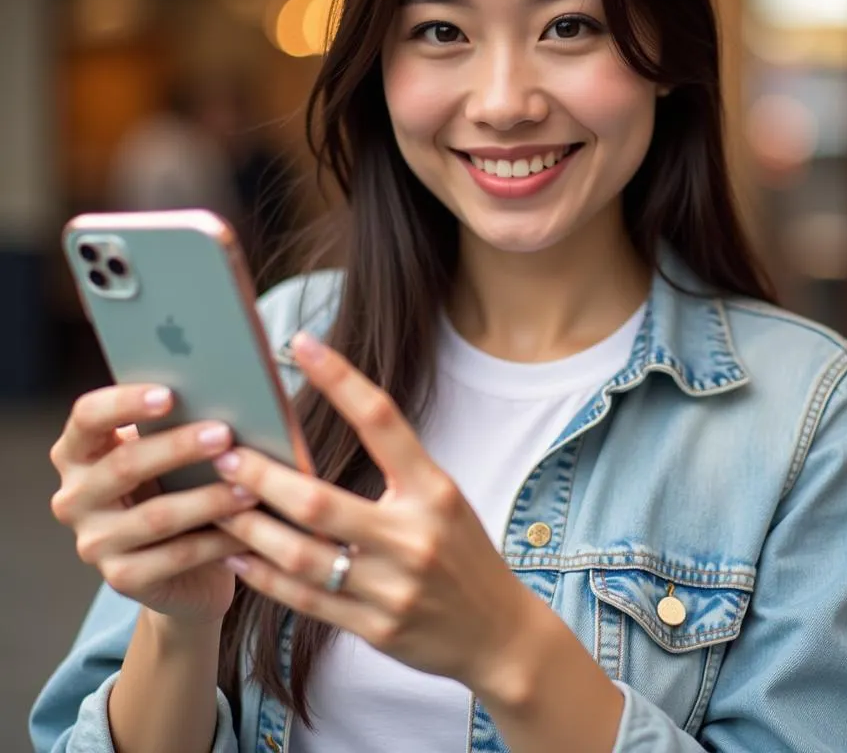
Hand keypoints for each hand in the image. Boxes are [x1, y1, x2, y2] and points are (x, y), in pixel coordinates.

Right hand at [49, 384, 256, 623]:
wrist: (185, 565)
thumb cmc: (182, 485)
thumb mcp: (173, 454)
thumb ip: (180, 423)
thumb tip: (226, 391)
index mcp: (80, 452)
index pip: (87, 417)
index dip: (124, 403)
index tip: (169, 394)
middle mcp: (74, 497)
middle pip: (124, 464)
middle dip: (179, 447)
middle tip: (225, 434)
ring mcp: (93, 542)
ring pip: (156, 516)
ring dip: (209, 499)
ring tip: (252, 486)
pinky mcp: (121, 578)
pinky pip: (176, 556)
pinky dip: (218, 541)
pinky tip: (250, 530)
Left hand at [214, 331, 537, 689]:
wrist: (499, 632)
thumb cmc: (464, 553)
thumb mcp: (441, 500)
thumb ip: (393, 474)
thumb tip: (319, 446)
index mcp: (434, 490)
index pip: (381, 420)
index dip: (340, 379)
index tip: (301, 344)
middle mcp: (413, 535)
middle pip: (319, 501)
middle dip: (263, 477)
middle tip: (224, 455)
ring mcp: (393, 586)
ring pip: (301, 555)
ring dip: (250, 529)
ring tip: (216, 506)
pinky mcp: (376, 628)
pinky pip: (305, 601)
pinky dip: (265, 578)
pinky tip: (239, 557)